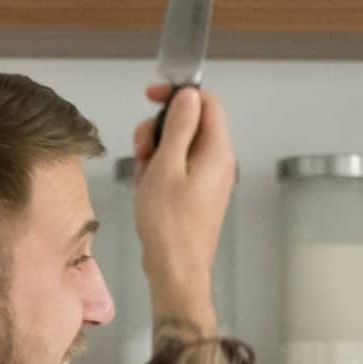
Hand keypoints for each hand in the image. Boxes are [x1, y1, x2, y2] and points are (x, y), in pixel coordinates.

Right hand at [131, 83, 233, 326]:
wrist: (176, 269)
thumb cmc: (168, 222)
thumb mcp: (166, 165)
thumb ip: (178, 127)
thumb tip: (188, 96)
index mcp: (217, 150)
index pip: (207, 102)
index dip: (179, 94)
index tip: (151, 97)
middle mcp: (220, 161)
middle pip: (191, 123)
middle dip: (160, 128)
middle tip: (142, 149)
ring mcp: (211, 178)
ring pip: (182, 145)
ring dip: (157, 151)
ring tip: (144, 175)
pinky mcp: (200, 193)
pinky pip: (180, 167)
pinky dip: (161, 169)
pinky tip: (148, 187)